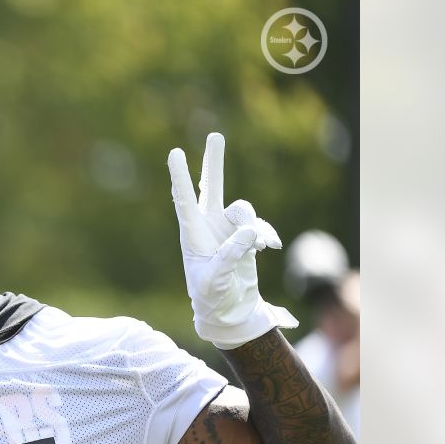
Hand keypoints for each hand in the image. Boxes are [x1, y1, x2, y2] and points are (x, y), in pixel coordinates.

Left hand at [167, 133, 296, 348]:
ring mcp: (226, 228)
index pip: (184, 200)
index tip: (175, 153)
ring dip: (253, 225)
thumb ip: (231, 254)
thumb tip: (249, 231)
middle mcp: (208, 225)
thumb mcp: (216, 278)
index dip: (180, 177)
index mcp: (191, 233)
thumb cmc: (211, 296)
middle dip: (214, 162)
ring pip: (243, 210)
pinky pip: (259, 226)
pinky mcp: (244, 236)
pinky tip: (270, 247)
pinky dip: (266, 234)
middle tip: (215, 135)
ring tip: (259, 246)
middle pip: (211, 187)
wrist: (227, 308)